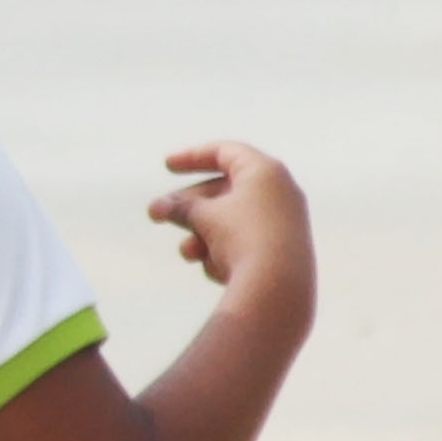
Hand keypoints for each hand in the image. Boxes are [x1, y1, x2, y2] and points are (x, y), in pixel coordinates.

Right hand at [147, 138, 310, 309]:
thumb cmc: (242, 239)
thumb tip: (161, 208)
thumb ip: (181, 207)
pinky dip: (226, 251)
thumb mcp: (205, 217)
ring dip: (203, 234)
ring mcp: (285, 222)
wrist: (278, 288)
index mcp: (265, 171)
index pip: (225, 152)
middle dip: (189, 206)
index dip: (192, 157)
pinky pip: (247, 243)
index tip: (167, 166)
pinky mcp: (284, 251)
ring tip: (188, 253)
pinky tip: (219, 270)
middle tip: (156, 215)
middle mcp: (280, 191)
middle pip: (224, 190)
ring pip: (232, 221)